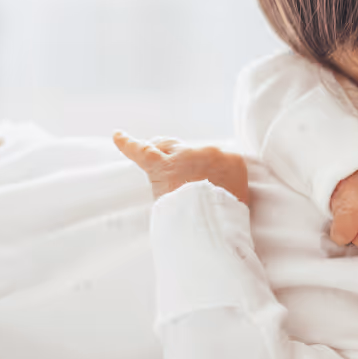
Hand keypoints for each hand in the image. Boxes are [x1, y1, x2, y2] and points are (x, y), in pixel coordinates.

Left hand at [114, 131, 249, 204]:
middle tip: (177, 174)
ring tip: (153, 152)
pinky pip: (141, 151)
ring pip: (167, 146)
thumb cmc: (228, 217)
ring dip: (160, 150)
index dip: (201, 168)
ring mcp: (185, 157)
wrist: (215, 222)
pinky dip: (127, 143)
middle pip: (189, 150)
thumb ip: (228, 191)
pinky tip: (118, 136)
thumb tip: (218, 195)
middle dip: (181, 158)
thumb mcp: (239, 201)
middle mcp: (209, 152)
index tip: (200, 179)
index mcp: (231, 161)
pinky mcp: (162, 166)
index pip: (212, 157)